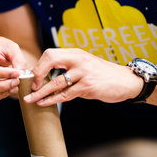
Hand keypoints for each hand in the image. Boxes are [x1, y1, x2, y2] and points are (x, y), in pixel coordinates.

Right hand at [0, 37, 25, 101]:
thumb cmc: (1, 47)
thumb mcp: (11, 47)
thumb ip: (17, 58)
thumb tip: (21, 72)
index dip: (3, 74)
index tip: (17, 73)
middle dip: (3, 85)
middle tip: (18, 81)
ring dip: (2, 92)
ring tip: (16, 86)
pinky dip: (0, 95)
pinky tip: (10, 89)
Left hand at [24, 48, 141, 105]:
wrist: (127, 81)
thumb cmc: (101, 74)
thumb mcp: (84, 64)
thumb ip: (67, 67)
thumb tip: (44, 77)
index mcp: (75, 53)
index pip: (50, 54)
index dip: (39, 66)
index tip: (32, 77)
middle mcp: (78, 60)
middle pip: (50, 61)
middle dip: (36, 74)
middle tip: (30, 87)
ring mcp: (83, 73)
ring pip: (56, 82)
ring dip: (41, 92)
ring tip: (30, 99)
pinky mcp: (88, 86)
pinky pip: (65, 94)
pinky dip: (52, 99)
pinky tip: (44, 102)